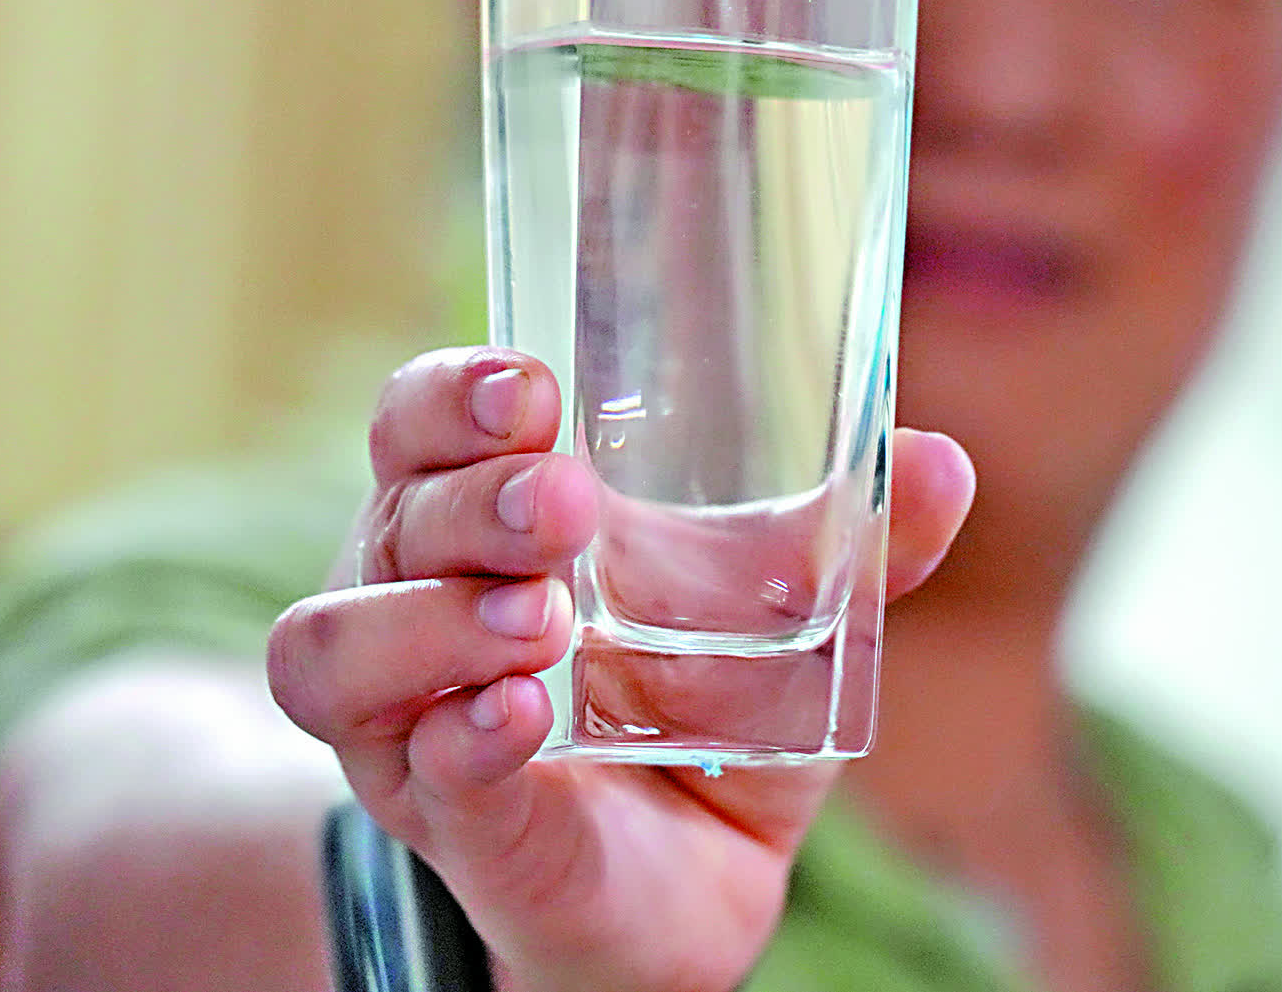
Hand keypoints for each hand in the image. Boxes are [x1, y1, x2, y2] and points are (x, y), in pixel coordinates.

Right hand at [267, 347, 972, 991]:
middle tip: (566, 502)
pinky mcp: (452, 822)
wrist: (681, 894)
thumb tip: (944, 464)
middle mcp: (424, 604)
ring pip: (337, 646)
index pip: (428, 426)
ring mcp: (413, 721)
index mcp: (494, 526)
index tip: (530, 387)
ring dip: (437, 619)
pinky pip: (415, 771)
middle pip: (392, 515)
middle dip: (471, 498)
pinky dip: (464, 740)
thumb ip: (861, 549)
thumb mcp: (793, 625)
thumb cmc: (707, 723)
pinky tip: (522, 717)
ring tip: (543, 618)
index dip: (454, 394)